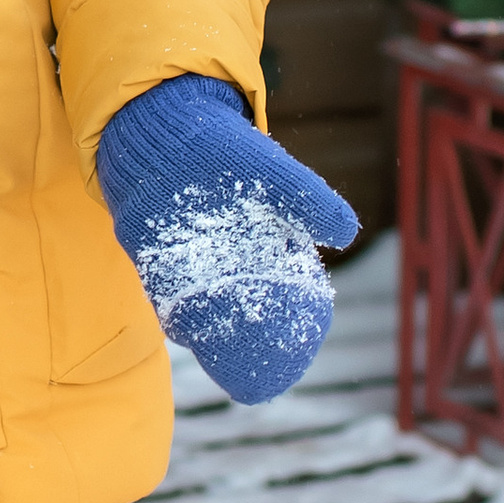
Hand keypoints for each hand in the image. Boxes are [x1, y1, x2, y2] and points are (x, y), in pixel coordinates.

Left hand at [95, 75, 358, 406]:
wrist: (169, 130)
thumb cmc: (228, 151)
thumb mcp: (274, 171)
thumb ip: (308, 199)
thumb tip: (348, 232)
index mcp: (261, 248)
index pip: (280, 301)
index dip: (290, 331)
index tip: (297, 351)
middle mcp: (228, 263)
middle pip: (242, 317)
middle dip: (248, 347)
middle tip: (256, 372)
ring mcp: (192, 263)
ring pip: (205, 313)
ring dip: (210, 335)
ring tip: (223, 356)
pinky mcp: (155, 261)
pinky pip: (165, 295)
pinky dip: (173, 312)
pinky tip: (182, 327)